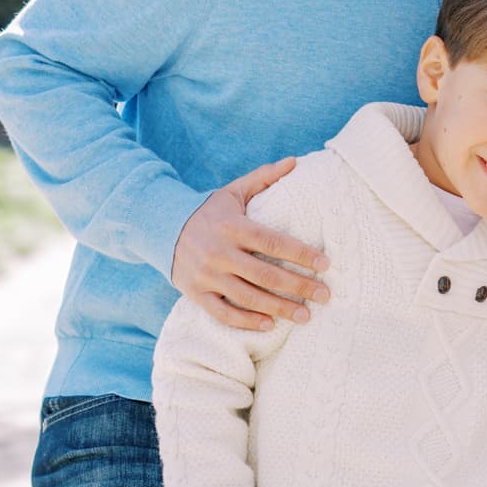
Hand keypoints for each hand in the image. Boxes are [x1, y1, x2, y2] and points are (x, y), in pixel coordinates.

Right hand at [171, 158, 329, 330]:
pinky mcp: (196, 294)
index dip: (300, 254)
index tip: (326, 264)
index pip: (272, 242)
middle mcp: (219, 252)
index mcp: (232, 226)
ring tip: (306, 316)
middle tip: (325, 295)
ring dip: (280, 309)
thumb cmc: (208, 211)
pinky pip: (223, 313)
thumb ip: (264, 178)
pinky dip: (247, 321)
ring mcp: (206, 276)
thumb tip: (295, 161)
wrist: (160, 227)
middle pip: (265, 274)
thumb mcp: (233, 191)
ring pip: (248, 297)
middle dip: (299, 286)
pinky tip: (271, 324)